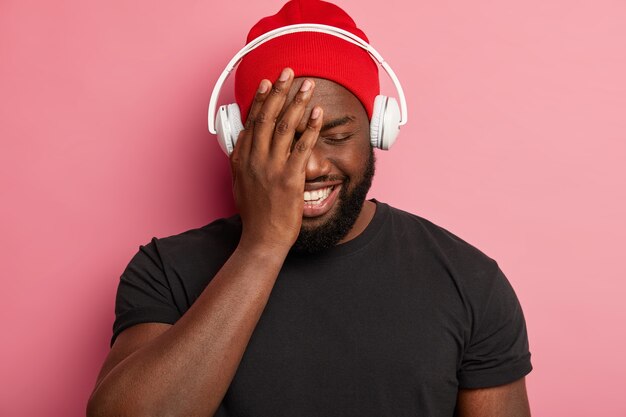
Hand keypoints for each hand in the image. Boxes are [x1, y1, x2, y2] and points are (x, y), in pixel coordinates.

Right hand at [230, 68, 322, 251]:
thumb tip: (244, 142)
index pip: (252, 121)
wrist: (262, 240)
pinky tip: (318, 113)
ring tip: (307, 85)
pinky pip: (303, 147)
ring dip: (297, 102)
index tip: (267, 82)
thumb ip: (241, 161)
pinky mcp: (290, 178)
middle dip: (279, 91)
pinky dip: (311, 127)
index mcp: (242, 159)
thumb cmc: (254, 215)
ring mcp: (272, 168)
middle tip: (288, 72)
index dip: (260, 99)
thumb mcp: (239, 184)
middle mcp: (255, 159)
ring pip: (285, 126)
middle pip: (268, 117)